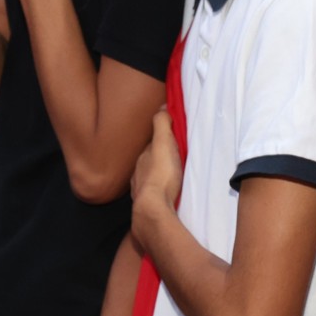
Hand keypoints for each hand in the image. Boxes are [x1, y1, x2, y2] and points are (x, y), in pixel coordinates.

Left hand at [129, 110, 181, 233]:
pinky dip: (162, 192)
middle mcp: (139, 174)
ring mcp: (142, 191)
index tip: (172, 139)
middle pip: (151, 163)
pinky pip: (156, 196)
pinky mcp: (150, 206)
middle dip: (160, 160)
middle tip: (175, 159)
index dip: (162, 141)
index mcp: (143, 158)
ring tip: (174, 177)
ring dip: (161, 177)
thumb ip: (161, 124)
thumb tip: (162, 107)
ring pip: (152, 180)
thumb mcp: (163, 143)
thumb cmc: (161, 176)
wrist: (154, 208)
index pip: (152, 145)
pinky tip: (169, 194)